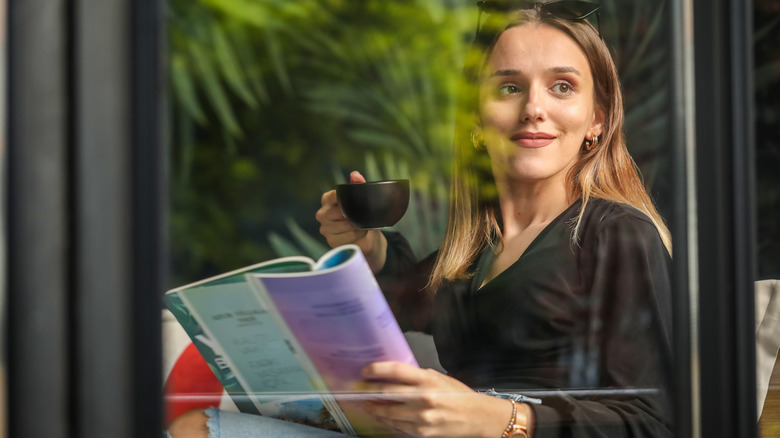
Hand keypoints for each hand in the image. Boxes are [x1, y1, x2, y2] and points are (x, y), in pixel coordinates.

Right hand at [316, 171, 387, 271]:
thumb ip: (359, 186)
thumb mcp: (363, 201)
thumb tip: (355, 175)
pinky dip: (357, 236)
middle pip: (337, 213)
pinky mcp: (331, 242)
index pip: (333, 196)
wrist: (368, 238)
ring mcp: (325, 229)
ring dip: (358, 227)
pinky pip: (345, 238)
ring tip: (364, 226)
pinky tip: (360, 234)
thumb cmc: (362, 217)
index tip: (357, 204)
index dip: (345, 200)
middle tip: (364, 217)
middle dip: (353, 215)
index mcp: (327, 200)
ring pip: (342, 226)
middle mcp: (323, 214)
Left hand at [360, 362, 512, 437]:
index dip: (376, 369)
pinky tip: (382, 417)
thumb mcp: (439, 378)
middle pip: (386, 393)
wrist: (477, 417)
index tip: (365, 370)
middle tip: (358, 389)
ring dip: (374, 409)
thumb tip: (394, 375)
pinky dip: (387, 421)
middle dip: (368, 391)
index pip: (396, 371)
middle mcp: (423, 398)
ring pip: (388, 413)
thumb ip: (417, 376)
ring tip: (367, 405)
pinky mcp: (422, 432)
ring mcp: (422, 417)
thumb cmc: (458, 395)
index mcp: (427, 380)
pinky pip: (398, 426)